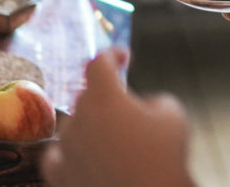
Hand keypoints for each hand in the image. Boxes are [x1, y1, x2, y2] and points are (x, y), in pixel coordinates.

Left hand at [41, 51, 194, 186]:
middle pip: (87, 96)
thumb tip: (140, 107)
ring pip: (73, 125)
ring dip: (90, 125)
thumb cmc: (164, 156)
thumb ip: (152, 100)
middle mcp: (80, 120)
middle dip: (106, 97)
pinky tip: (83, 155)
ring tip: (115, 141)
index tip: (123, 55)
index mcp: (106, 99)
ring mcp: (66, 148)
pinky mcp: (58, 175)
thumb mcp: (172, 113)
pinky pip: (57, 154)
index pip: (99, 64)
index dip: (112, 54)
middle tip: (128, 110)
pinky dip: (70, 151)